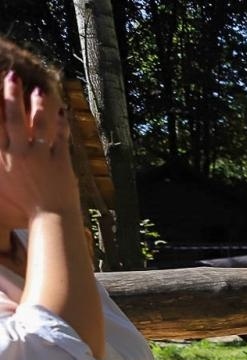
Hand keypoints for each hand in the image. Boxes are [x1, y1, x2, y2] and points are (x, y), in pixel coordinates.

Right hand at [0, 74, 78, 222]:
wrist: (48, 219)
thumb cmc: (22, 205)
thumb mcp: (0, 183)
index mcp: (1, 158)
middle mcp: (18, 154)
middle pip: (13, 117)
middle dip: (12, 94)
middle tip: (12, 76)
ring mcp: (40, 157)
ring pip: (39, 123)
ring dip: (39, 104)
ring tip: (40, 90)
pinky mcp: (61, 162)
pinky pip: (61, 137)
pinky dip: (62, 123)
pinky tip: (62, 113)